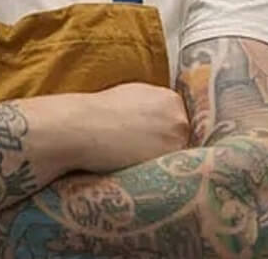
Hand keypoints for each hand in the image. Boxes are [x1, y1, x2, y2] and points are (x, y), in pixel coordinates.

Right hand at [73, 82, 189, 172]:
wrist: (85, 125)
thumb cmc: (100, 112)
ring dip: (163, 160)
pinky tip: (139, 167)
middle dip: (167, 146)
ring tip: (138, 161)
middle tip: (143, 153)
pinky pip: (169, 170)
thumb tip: (158, 119)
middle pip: (182, 138)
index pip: (178, 120)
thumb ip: (152, 106)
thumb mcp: (132, 96)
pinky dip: (158, 172)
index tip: (150, 141)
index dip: (165, 133)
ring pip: (178, 155)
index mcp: (170, 98)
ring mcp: (178, 138)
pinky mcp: (169, 158)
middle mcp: (179, 116)